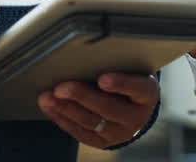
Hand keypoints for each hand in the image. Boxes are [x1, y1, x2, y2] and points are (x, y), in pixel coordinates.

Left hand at [37, 73, 158, 148]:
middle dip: (82, 97)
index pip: (138, 88)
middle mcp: (136, 117)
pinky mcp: (102, 142)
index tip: (103, 79)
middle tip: (62, 87)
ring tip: (48, 97)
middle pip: (108, 108)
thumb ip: (116, 64)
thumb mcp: (131, 70)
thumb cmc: (129, 79)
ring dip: (65, 108)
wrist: (134, 108)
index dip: (121, 84)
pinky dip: (62, 119)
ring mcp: (119, 132)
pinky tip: (51, 107)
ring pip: (90, 121)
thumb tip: (84, 54)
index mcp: (147, 94)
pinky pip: (80, 133)